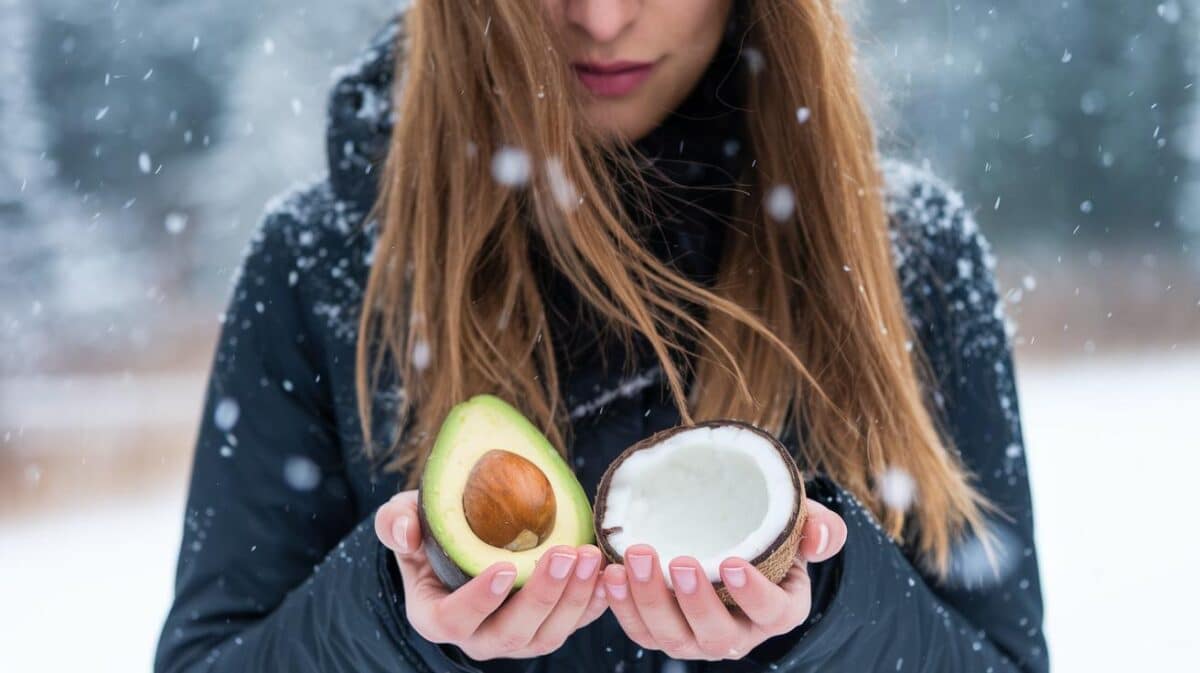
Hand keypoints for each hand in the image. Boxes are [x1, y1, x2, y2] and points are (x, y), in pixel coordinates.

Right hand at [374, 490, 607, 659]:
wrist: (463, 539)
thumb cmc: (429, 529)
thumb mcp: (402, 518)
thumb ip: (394, 522)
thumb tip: (405, 531)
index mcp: (436, 616)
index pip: (455, 619)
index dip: (479, 599)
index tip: (505, 567)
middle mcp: (477, 637)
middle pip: (512, 631)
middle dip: (542, 595)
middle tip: (565, 554)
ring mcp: (515, 638)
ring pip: (548, 633)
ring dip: (573, 598)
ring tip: (589, 556)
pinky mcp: (546, 628)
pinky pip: (574, 625)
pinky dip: (593, 603)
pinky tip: (606, 574)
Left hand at [601, 498, 846, 660]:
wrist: (732, 536)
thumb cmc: (770, 532)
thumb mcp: (799, 523)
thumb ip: (820, 526)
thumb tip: (818, 535)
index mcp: (780, 610)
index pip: (773, 613)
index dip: (754, 595)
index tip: (733, 564)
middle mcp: (741, 634)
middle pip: (716, 634)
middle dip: (695, 602)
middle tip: (678, 562)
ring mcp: (699, 638)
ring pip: (673, 637)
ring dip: (649, 601)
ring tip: (634, 559)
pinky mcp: (664, 631)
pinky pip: (641, 630)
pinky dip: (622, 606)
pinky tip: (611, 575)